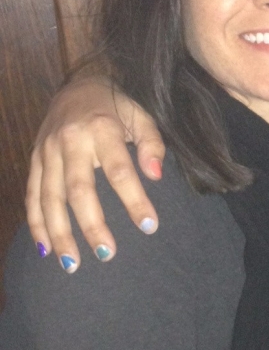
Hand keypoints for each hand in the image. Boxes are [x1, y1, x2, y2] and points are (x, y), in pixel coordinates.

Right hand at [26, 76, 165, 271]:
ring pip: (50, 198)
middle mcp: (70, 141)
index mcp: (102, 129)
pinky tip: (46, 249)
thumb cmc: (117, 107)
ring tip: (73, 264)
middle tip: (108, 253)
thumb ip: (151, 144)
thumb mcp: (142, 116)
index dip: (134, 200)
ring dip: (60, 233)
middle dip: (92, 225)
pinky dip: (36, 224)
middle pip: (79, 190)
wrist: (79, 85)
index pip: (120, 170)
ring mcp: (47, 151)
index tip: (149, 226)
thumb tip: (155, 176)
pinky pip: (32, 195)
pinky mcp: (34, 159)